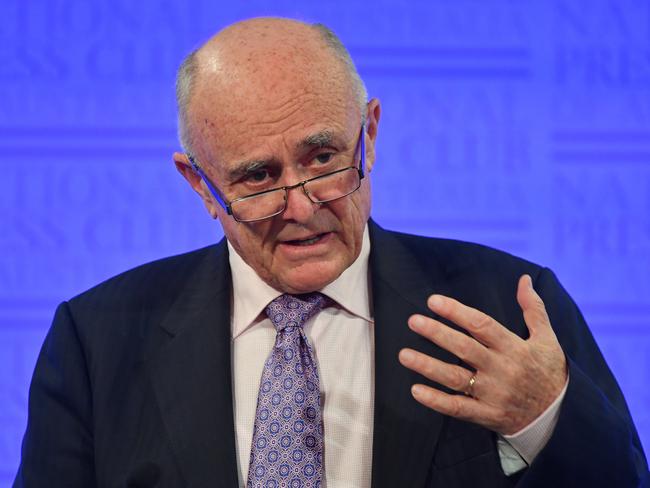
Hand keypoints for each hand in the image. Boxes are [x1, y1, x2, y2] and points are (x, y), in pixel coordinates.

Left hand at [398, 274, 566, 434]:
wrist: (560, 417)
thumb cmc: (548, 372)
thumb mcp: (547, 339)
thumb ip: (533, 308)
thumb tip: (524, 279)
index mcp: (514, 348)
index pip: (482, 325)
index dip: (457, 312)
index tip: (433, 301)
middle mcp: (502, 369)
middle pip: (465, 348)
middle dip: (437, 334)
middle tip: (413, 321)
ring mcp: (493, 394)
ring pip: (456, 378)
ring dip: (428, 366)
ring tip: (404, 355)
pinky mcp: (487, 415)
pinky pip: (458, 408)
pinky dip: (436, 401)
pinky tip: (415, 390)